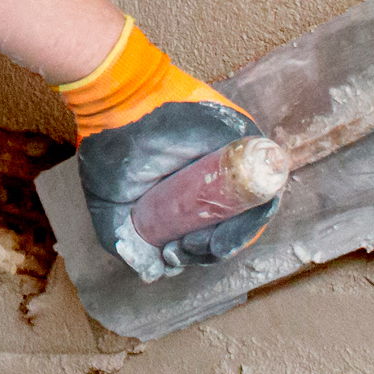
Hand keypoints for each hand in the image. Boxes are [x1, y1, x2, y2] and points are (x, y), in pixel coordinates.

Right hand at [56, 19, 279, 281]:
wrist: (117, 101)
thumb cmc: (109, 145)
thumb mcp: (109, 204)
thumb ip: (124, 241)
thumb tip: (153, 272)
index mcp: (186, 192)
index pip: (205, 230)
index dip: (195, 250)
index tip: (173, 255)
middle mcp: (212, 179)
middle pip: (231, 225)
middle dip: (211, 248)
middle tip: (184, 251)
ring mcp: (231, 161)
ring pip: (250, 210)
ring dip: (231, 237)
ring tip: (198, 244)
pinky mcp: (246, 140)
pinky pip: (265, 183)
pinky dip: (253, 211)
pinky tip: (224, 225)